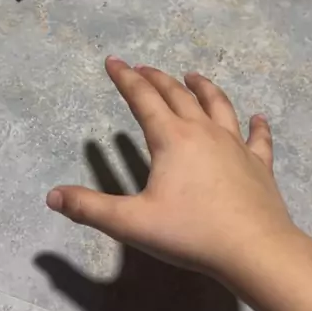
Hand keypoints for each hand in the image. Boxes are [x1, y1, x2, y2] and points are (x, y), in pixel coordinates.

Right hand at [46, 56, 295, 285]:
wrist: (253, 249)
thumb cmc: (190, 233)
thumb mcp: (132, 223)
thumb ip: (90, 208)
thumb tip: (52, 196)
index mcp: (171, 139)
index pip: (143, 99)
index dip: (125, 78)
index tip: (113, 61)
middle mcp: (203, 132)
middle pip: (178, 95)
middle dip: (157, 79)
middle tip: (142, 68)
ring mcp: (235, 145)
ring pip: (218, 105)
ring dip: (203, 88)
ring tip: (192, 76)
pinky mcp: (258, 164)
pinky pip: (258, 138)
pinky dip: (257, 126)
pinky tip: (259, 118)